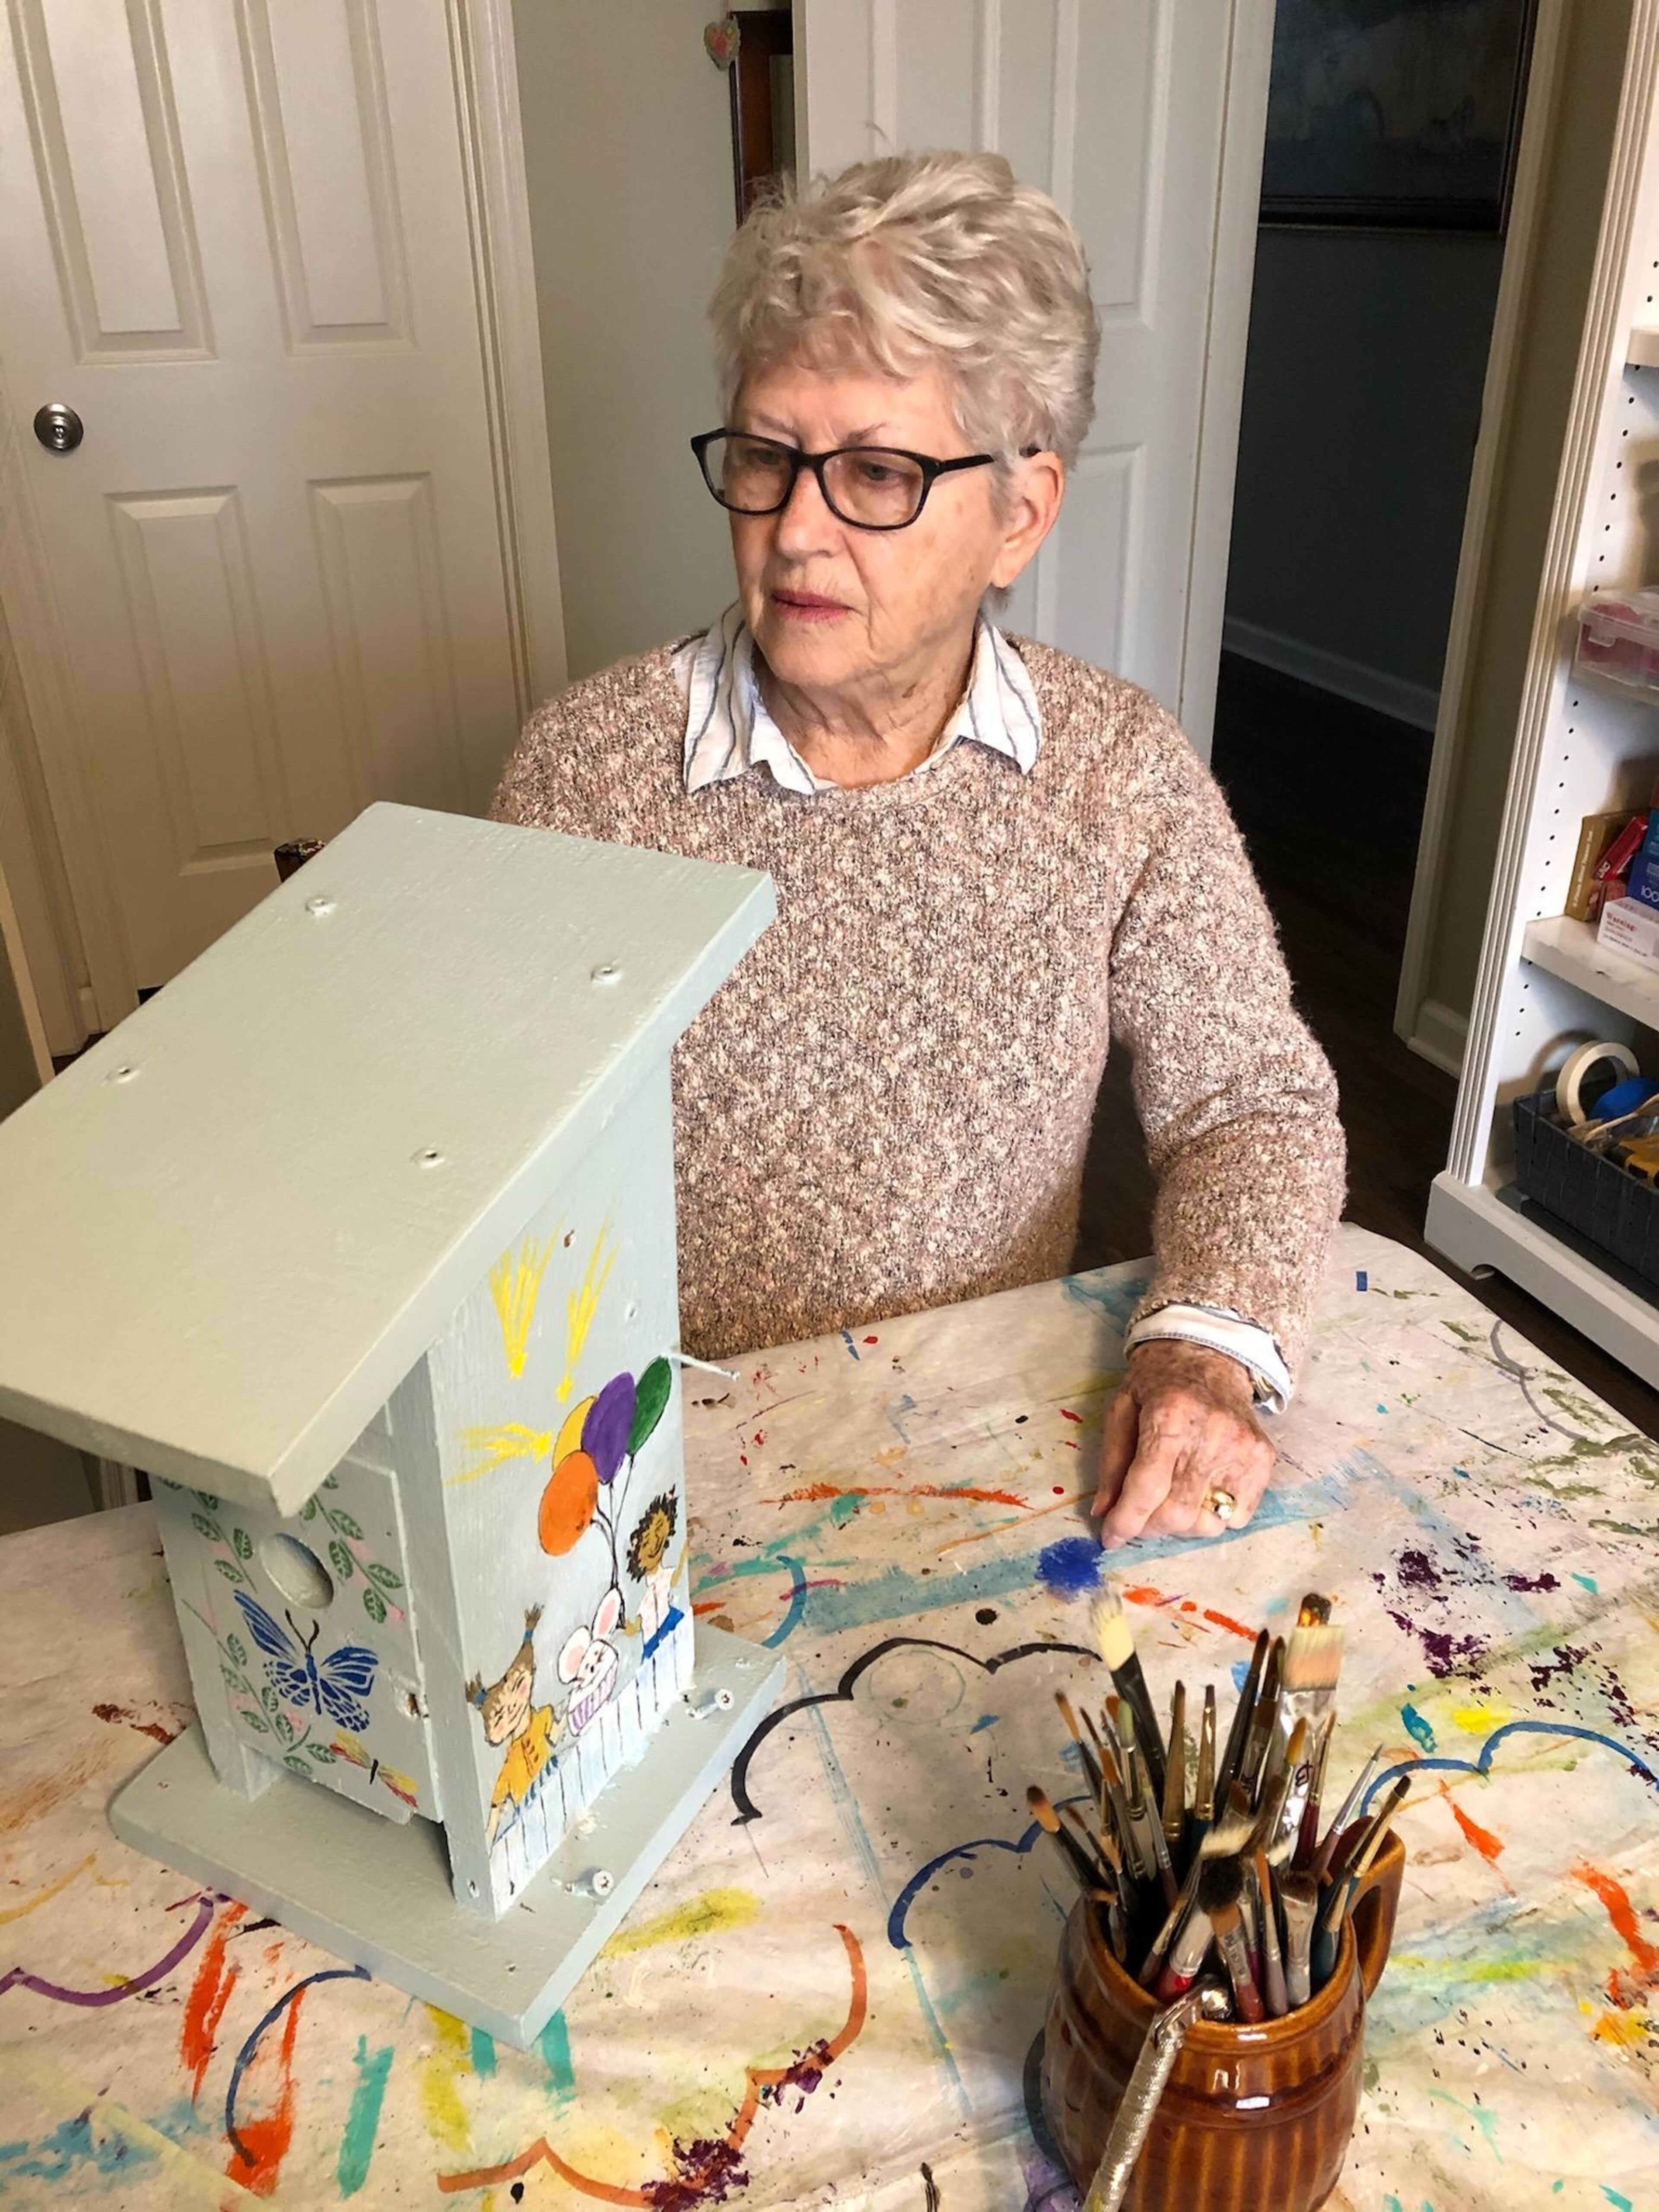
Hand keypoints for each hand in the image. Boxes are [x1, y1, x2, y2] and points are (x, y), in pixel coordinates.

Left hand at [1091, 1341, 1274, 1546]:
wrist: (1209, 1353)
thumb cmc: (1158, 1382)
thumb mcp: (1122, 1410)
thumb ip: (1112, 1463)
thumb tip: (1104, 1512)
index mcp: (1169, 1417)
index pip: (1147, 1488)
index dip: (1126, 1521)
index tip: (1111, 1538)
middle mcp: (1211, 1435)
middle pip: (1178, 1513)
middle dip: (1149, 1526)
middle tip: (1137, 1517)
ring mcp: (1242, 1449)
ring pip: (1209, 1523)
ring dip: (1182, 1525)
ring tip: (1169, 1502)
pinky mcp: (1263, 1459)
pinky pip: (1239, 1515)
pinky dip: (1214, 1515)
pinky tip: (1200, 1492)